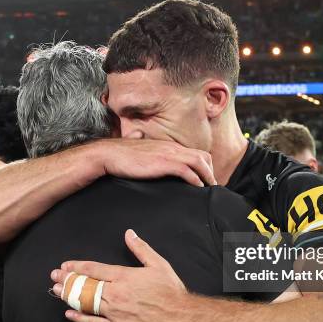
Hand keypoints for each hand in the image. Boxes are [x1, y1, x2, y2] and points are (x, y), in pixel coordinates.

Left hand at [51, 229, 188, 321]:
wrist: (180, 317)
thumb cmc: (170, 291)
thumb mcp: (158, 264)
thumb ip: (141, 248)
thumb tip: (129, 233)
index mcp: (123, 277)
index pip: (93, 269)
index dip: (77, 267)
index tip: (65, 265)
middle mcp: (115, 294)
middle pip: (85, 285)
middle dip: (67, 280)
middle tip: (54, 277)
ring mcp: (115, 312)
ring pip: (86, 303)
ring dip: (69, 296)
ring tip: (57, 291)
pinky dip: (80, 318)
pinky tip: (70, 313)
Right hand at [95, 139, 215, 186]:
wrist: (109, 155)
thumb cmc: (121, 154)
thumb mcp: (135, 146)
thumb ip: (139, 139)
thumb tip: (136, 133)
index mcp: (167, 145)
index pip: (194, 152)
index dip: (204, 165)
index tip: (206, 179)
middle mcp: (171, 147)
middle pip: (202, 156)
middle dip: (211, 171)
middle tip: (212, 186)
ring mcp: (168, 154)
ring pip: (198, 162)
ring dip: (207, 176)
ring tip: (210, 188)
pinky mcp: (163, 163)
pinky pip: (187, 170)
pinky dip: (195, 179)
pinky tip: (197, 188)